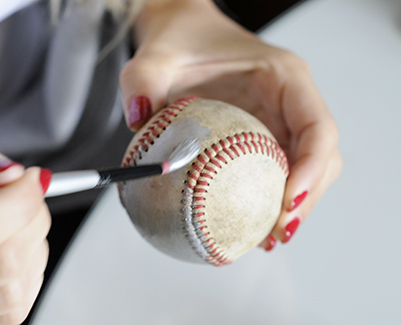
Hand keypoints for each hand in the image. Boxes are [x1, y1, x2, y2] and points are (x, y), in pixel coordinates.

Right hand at [0, 133, 51, 323]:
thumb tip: (11, 175)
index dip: (18, 202)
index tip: (30, 180)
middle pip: (3, 263)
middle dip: (32, 221)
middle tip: (24, 199)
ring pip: (13, 292)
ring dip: (33, 252)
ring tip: (14, 228)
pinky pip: (13, 313)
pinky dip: (27, 279)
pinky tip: (9, 256)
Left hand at [120, 0, 341, 248]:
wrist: (184, 35)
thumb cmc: (180, 41)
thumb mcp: (156, 55)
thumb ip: (142, 81)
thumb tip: (138, 121)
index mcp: (284, 78)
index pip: (317, 126)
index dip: (312, 168)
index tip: (287, 201)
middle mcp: (290, 103)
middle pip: (322, 158)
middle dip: (306, 200)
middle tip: (275, 235)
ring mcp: (279, 122)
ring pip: (305, 172)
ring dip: (292, 209)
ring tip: (265, 242)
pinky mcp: (263, 137)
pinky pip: (274, 172)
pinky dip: (266, 201)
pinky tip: (246, 227)